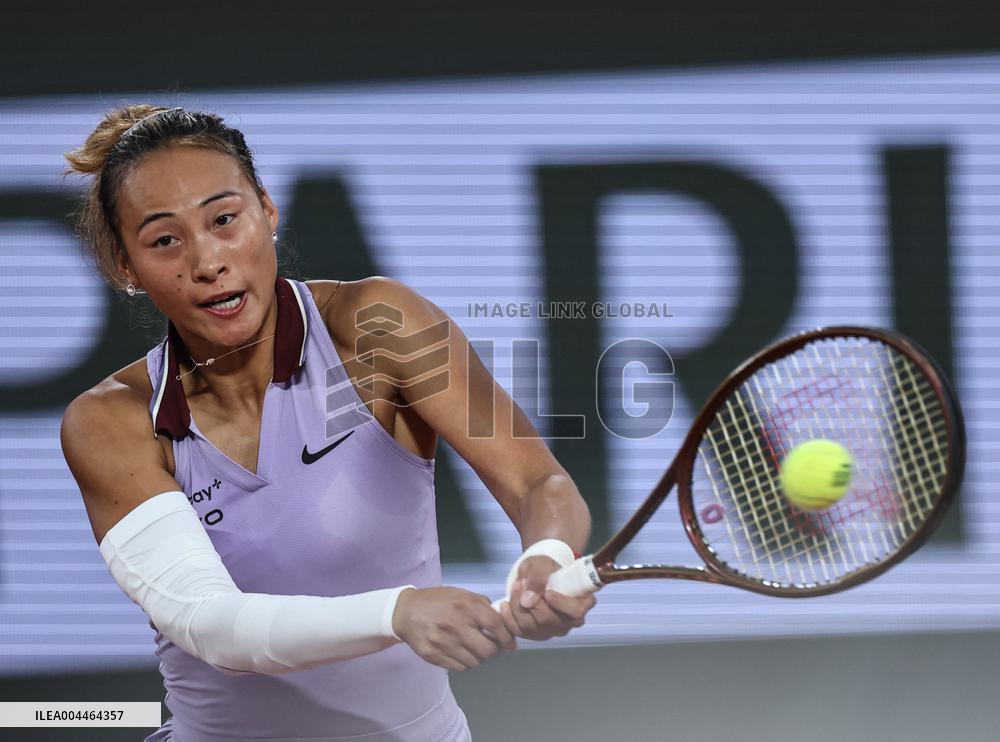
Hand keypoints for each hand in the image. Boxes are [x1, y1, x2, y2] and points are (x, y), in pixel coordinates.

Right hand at [392, 587, 516, 671]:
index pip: (496, 625)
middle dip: (496, 651)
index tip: (510, 642)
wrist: (406, 611)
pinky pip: (460, 668)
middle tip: (494, 648)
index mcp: (465, 606)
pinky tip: (463, 654)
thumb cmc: (438, 602)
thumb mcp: (462, 594)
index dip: (507, 637)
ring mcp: (443, 642)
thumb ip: (483, 606)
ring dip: (480, 658)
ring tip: (476, 649)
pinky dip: (466, 663)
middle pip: (488, 650)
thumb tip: (504, 622)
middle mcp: (455, 624)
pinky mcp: (434, 655)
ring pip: (475, 662)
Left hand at [499, 555, 596, 640]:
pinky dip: (508, 618)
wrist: (537, 575)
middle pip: (548, 620)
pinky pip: (518, 632)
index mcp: (582, 603)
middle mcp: (569, 621)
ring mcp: (552, 630)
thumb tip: (528, 599)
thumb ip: (538, 576)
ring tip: (514, 587)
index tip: (547, 593)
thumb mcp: (543, 563)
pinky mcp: (535, 634)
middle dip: (531, 602)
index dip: (561, 604)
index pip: (576, 611)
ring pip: (531, 627)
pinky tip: (505, 604)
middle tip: (520, 583)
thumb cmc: (546, 568)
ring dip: (517, 607)